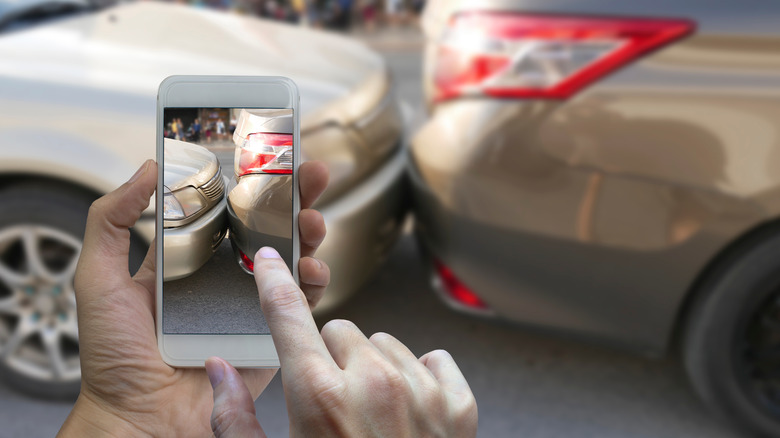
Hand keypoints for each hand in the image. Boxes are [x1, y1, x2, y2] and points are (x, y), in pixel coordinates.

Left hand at [58, 159, 329, 436]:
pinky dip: (314, 283)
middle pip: (267, 229)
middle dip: (293, 201)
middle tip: (309, 178)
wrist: (140, 418)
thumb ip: (111, 219)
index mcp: (188, 261)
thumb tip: (147, 168)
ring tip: (312, 223)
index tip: (270, 159)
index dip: (250, 185)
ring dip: (309, 235)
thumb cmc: (114, 357)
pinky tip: (312, 270)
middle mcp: (222, 278)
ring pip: (290, 260)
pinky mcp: (269, 335)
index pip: (226, 212)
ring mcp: (249, 306)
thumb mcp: (98, 278)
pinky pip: (299, 304)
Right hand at [205, 248, 477, 436]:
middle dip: (329, 356)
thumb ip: (235, 418)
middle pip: (340, 330)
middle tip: (331, 401)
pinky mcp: (459, 404)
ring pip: (385, 344)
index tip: (271, 259)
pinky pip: (432, 359)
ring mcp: (421, 391)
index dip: (274, 281)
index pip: (287, 315)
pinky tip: (408, 413)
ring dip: (373, 368)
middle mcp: (373, 382)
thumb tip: (219, 370)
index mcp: (318, 395)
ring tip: (370, 416)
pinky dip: (419, 378)